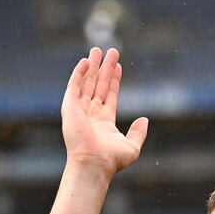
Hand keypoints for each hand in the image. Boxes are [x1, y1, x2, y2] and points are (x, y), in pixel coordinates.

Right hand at [61, 47, 148, 177]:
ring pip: (87, 83)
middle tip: (111, 51)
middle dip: (104, 68)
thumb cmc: (111, 160)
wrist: (94, 163)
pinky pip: (74, 86)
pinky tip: (85, 62)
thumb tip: (144, 120)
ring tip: (97, 50)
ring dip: (91, 66)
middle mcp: (91, 114)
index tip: (118, 66)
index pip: (109, 95)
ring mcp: (79, 110)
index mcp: (104, 122)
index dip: (114, 80)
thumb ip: (138, 133)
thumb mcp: (132, 147)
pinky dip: (78, 74)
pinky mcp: (70, 108)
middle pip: (98, 85)